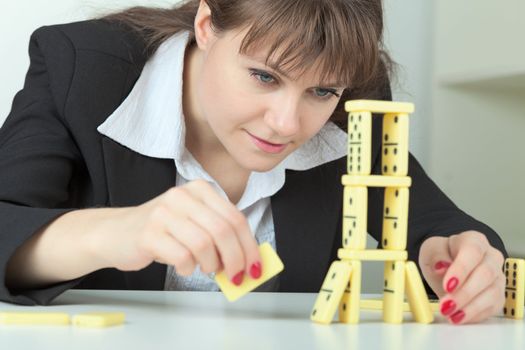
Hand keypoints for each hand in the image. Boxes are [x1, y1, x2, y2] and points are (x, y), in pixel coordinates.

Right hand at [97, 179, 261, 284]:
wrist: (114, 233)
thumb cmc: (161, 232)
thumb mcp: (193, 224)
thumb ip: (219, 235)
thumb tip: (248, 260)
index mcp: (199, 190)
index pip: (235, 217)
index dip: (249, 245)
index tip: (255, 266)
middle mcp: (182, 196)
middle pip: (223, 230)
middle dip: (236, 259)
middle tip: (236, 276)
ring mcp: (163, 213)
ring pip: (204, 244)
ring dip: (211, 264)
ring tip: (205, 268)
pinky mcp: (148, 233)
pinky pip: (182, 256)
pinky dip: (188, 268)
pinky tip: (183, 266)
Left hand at [418, 230, 504, 324]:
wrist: (448, 263)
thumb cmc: (442, 254)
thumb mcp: (431, 249)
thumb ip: (436, 256)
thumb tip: (441, 266)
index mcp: (474, 240)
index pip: (473, 251)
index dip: (461, 270)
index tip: (448, 285)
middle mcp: (490, 257)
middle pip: (485, 274)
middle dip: (464, 293)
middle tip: (446, 305)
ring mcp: (497, 276)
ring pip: (492, 293)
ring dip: (470, 307)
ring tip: (450, 314)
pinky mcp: (497, 294)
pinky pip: (492, 307)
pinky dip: (475, 314)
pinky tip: (459, 316)